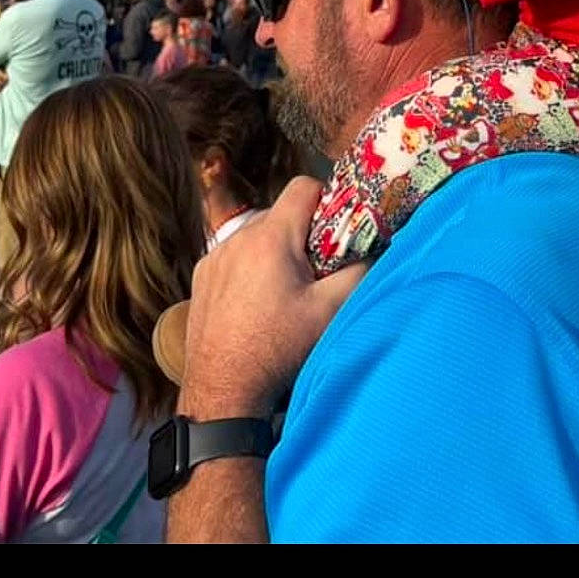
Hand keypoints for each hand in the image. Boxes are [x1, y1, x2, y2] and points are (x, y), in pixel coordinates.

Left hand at [179, 178, 367, 420]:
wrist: (223, 391)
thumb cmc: (278, 350)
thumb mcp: (330, 312)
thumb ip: (360, 272)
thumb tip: (377, 249)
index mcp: (270, 238)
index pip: (304, 186)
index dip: (328, 200)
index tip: (337, 231)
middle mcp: (237, 238)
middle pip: (281, 214)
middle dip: (303, 233)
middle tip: (316, 270)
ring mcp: (214, 257)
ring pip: (256, 235)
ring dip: (275, 251)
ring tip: (285, 292)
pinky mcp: (201, 277)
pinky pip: (233, 256)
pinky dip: (249, 268)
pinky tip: (257, 303)